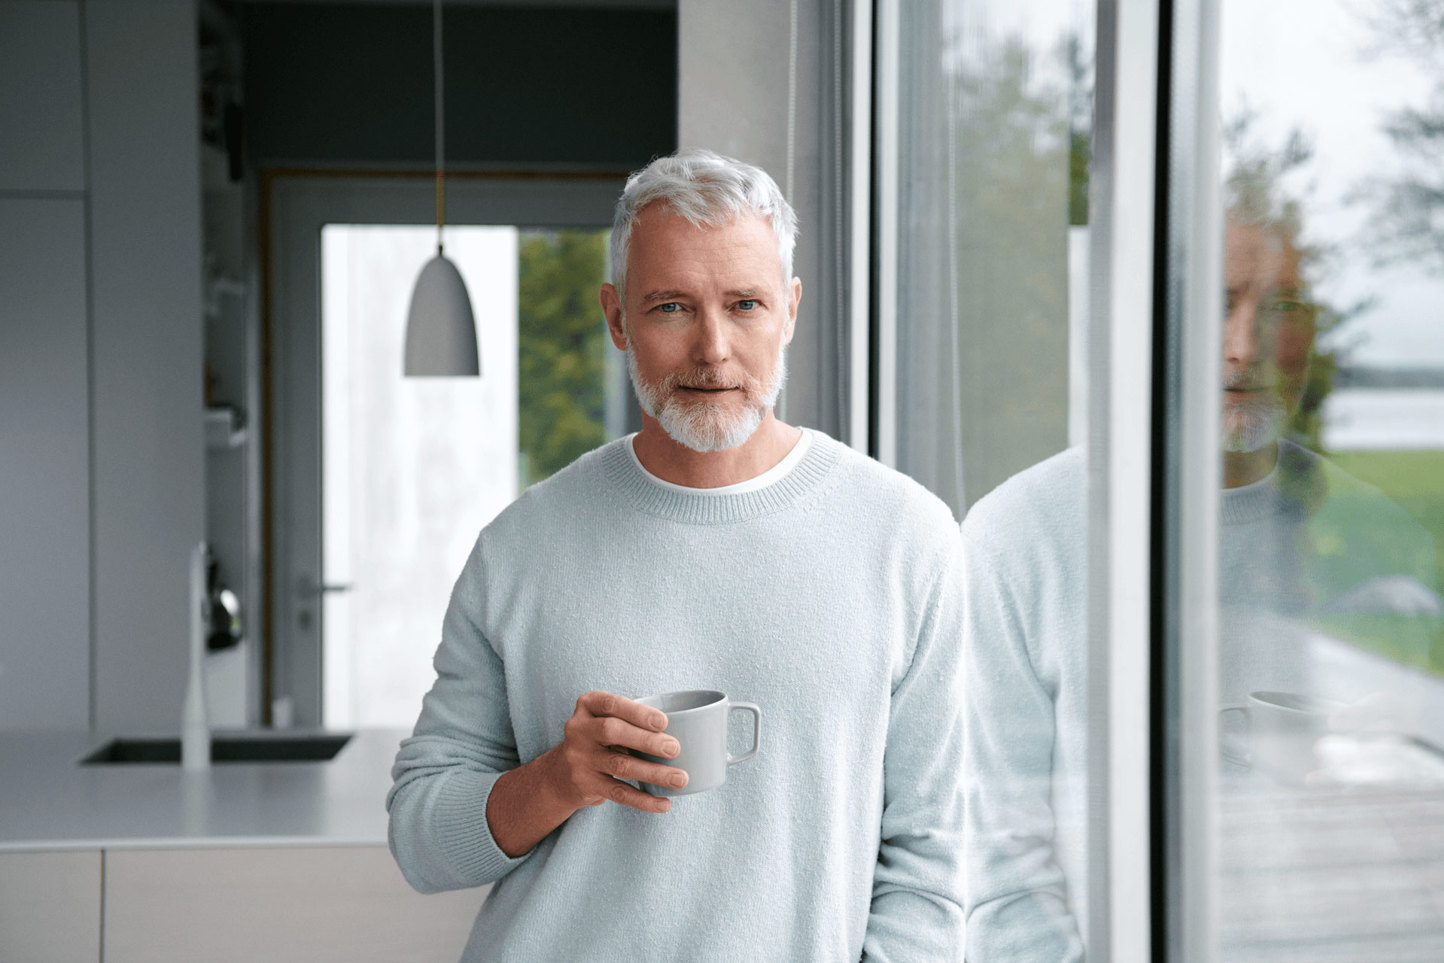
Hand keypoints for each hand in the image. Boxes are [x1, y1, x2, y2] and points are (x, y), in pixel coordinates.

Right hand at [543, 690, 687, 813]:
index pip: (612, 704)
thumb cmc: (601, 738)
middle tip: (675, 749)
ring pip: (619, 765)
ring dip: (653, 773)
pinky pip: (618, 793)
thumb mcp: (607, 719)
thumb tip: (684, 732)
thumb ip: (632, 720)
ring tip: (680, 779)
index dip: (638, 713)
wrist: (561, 773)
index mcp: (588, 705)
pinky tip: (664, 803)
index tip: (664, 722)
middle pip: (612, 732)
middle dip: (646, 741)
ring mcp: (579, 758)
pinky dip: (644, 800)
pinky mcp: (584, 784)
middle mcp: (578, 729)